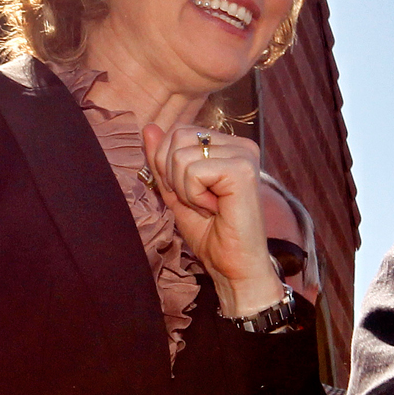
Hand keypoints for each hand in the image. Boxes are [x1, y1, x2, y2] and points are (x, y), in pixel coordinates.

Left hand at [142, 124, 283, 316]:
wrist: (233, 267)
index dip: (169, 165)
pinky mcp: (242, 169)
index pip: (179, 131)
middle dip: (173, 174)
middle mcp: (241, 144)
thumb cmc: (210, 234)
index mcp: (229, 145)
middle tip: (199, 201)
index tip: (192, 194)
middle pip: (177, 136)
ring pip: (181, 154)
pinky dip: (193, 195)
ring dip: (184, 189)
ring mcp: (244, 154)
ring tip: (207, 206)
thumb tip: (149, 127)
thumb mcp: (176, 191)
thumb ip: (163, 160)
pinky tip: (214, 209)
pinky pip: (193, 170)